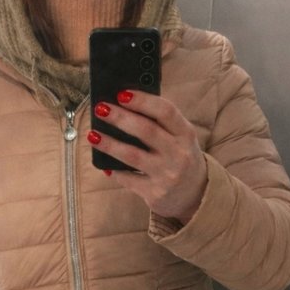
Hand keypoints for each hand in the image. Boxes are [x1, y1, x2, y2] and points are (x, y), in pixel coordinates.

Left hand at [88, 90, 207, 224]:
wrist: (196, 195)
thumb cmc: (181, 158)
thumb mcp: (181, 138)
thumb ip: (160, 123)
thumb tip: (124, 106)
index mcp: (186, 134)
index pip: (165, 111)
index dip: (142, 101)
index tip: (121, 94)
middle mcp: (179, 154)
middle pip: (146, 131)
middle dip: (120, 118)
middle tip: (100, 109)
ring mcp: (167, 175)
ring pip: (132, 156)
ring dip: (109, 144)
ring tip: (92, 135)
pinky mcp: (155, 194)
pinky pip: (128, 179)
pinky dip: (114, 170)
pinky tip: (104, 163)